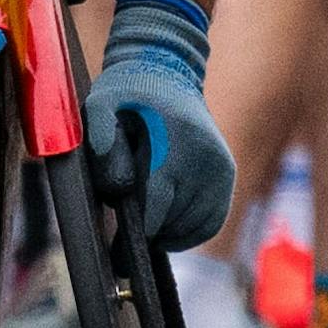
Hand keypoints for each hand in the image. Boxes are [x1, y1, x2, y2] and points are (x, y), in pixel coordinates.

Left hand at [85, 0, 229, 253]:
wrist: (166, 70)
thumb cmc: (127, 93)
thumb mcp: (102, 103)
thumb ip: (100, 138)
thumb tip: (115, 188)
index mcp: (174, 145)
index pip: (155, 210)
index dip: (133, 239)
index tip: (116, 258)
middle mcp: (205, 159)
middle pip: (172, 224)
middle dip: (147, 235)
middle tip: (123, 241)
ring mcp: (221, 168)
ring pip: (193, 228)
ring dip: (168, 234)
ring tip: (144, 224)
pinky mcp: (227, 174)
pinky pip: (211, 222)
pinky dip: (189, 232)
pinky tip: (167, 227)